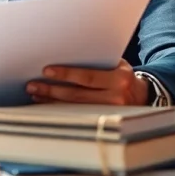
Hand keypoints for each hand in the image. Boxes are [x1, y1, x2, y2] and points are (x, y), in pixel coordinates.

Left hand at [26, 59, 148, 105]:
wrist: (142, 96)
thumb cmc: (122, 74)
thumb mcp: (116, 64)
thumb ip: (96, 61)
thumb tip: (64, 54)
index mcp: (119, 79)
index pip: (88, 77)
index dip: (66, 74)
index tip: (46, 71)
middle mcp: (116, 98)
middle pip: (77, 95)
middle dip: (51, 90)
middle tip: (32, 85)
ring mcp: (110, 113)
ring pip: (74, 107)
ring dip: (52, 100)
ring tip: (35, 93)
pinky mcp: (103, 121)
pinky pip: (77, 115)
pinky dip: (59, 109)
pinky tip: (46, 103)